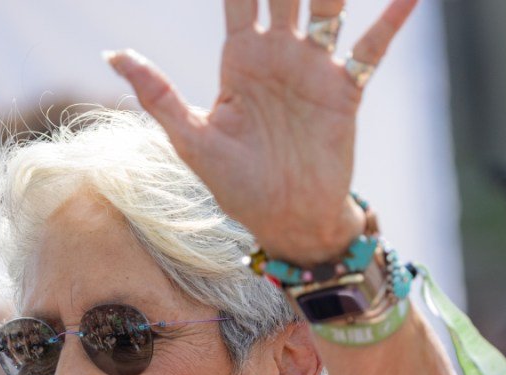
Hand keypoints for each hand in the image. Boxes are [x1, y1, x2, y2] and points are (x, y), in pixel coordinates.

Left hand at [106, 0, 418, 264]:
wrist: (284, 221)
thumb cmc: (234, 185)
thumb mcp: (189, 139)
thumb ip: (158, 93)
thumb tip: (113, 52)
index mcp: (240, 58)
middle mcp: (279, 54)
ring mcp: (314, 68)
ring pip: (327, 7)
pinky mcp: (346, 90)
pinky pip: (372, 46)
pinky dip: (392, 18)